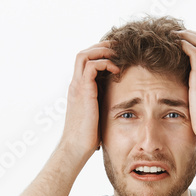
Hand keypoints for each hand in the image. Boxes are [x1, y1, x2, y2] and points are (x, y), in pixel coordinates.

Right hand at [58, 40, 120, 161]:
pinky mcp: (83, 91)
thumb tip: (118, 104)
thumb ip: (102, 104)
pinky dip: (105, 63)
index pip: (85, 62)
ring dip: (103, 52)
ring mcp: (78, 87)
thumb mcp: (97, 114)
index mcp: (78, 89)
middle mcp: (76, 85)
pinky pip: (92, 66)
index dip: (100, 54)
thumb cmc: (87, 137)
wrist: (75, 148)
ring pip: (85, 55)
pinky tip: (117, 71)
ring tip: (118, 57)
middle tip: (120, 50)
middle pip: (84, 53)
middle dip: (102, 47)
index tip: (117, 56)